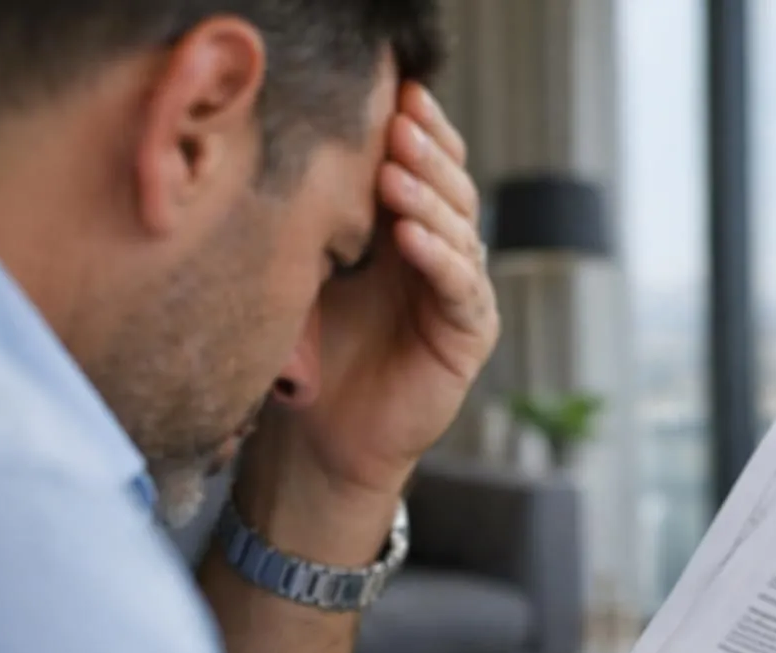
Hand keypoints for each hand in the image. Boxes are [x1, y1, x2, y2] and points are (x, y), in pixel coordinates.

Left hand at [276, 82, 499, 502]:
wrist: (324, 438)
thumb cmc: (312, 355)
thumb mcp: (309, 272)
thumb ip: (326, 220)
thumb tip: (306, 149)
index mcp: (409, 234)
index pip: (429, 170)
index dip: (423, 131)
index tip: (400, 92)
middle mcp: (443, 258)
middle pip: (452, 192)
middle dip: (427, 155)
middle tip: (400, 123)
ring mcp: (461, 295)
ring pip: (461, 233)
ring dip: (429, 201)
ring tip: (396, 172)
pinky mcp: (469, 335)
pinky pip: (460, 288)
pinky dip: (437, 259)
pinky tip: (409, 238)